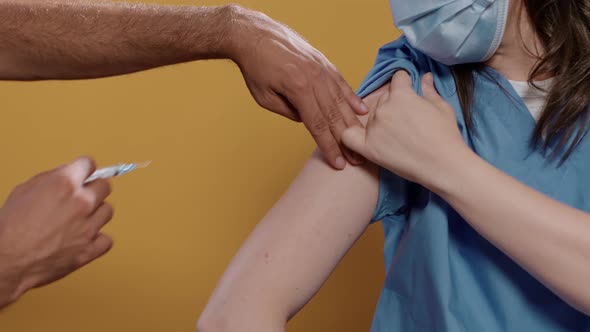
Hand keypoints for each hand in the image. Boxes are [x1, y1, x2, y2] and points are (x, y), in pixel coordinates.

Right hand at [0, 157, 113, 307]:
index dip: (84, 169)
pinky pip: (106, 239)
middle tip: (82, 197)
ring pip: (107, 211)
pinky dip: (97, 240)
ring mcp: (88, 226)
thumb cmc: (9, 228)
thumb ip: (50, 178)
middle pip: (105, 186)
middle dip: (93, 189)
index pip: (89, 164)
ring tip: (78, 221)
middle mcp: (81, 202)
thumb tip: (66, 172)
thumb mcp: (23, 191)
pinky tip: (83, 239)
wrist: (6, 261)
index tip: (85, 173)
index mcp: (64, 184)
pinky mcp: (90, 249)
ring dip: (96, 214)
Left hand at [228, 6, 368, 169]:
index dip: (329, 146)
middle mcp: (314, 79)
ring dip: (353, 124)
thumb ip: (289, 113)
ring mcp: (322, 69)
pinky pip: (342, 83)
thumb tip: (307, 122)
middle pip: (334, 116)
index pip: (318, 125)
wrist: (255, 35)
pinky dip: (353, 98)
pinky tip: (362, 111)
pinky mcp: (324, 63)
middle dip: (346, 141)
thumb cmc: (256, 68)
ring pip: (342, 101)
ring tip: (362, 141)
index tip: (338, 163)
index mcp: (298, 89)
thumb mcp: (265, 98)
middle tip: (357, 160)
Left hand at [342, 71, 470, 189]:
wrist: (443, 164)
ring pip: (370, 116)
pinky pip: (348, 137)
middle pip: (383, 98)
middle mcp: (383, 108)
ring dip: (380, 120)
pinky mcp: (368, 147)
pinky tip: (364, 138)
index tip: (409, 91)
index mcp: (401, 95)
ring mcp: (373, 128)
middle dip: (393, 103)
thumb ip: (429, 90)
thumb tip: (425, 77)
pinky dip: (351, 135)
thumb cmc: (446, 135)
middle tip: (406, 119)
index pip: (397, 79)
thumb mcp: (441, 107)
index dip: (405, 84)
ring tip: (396, 134)